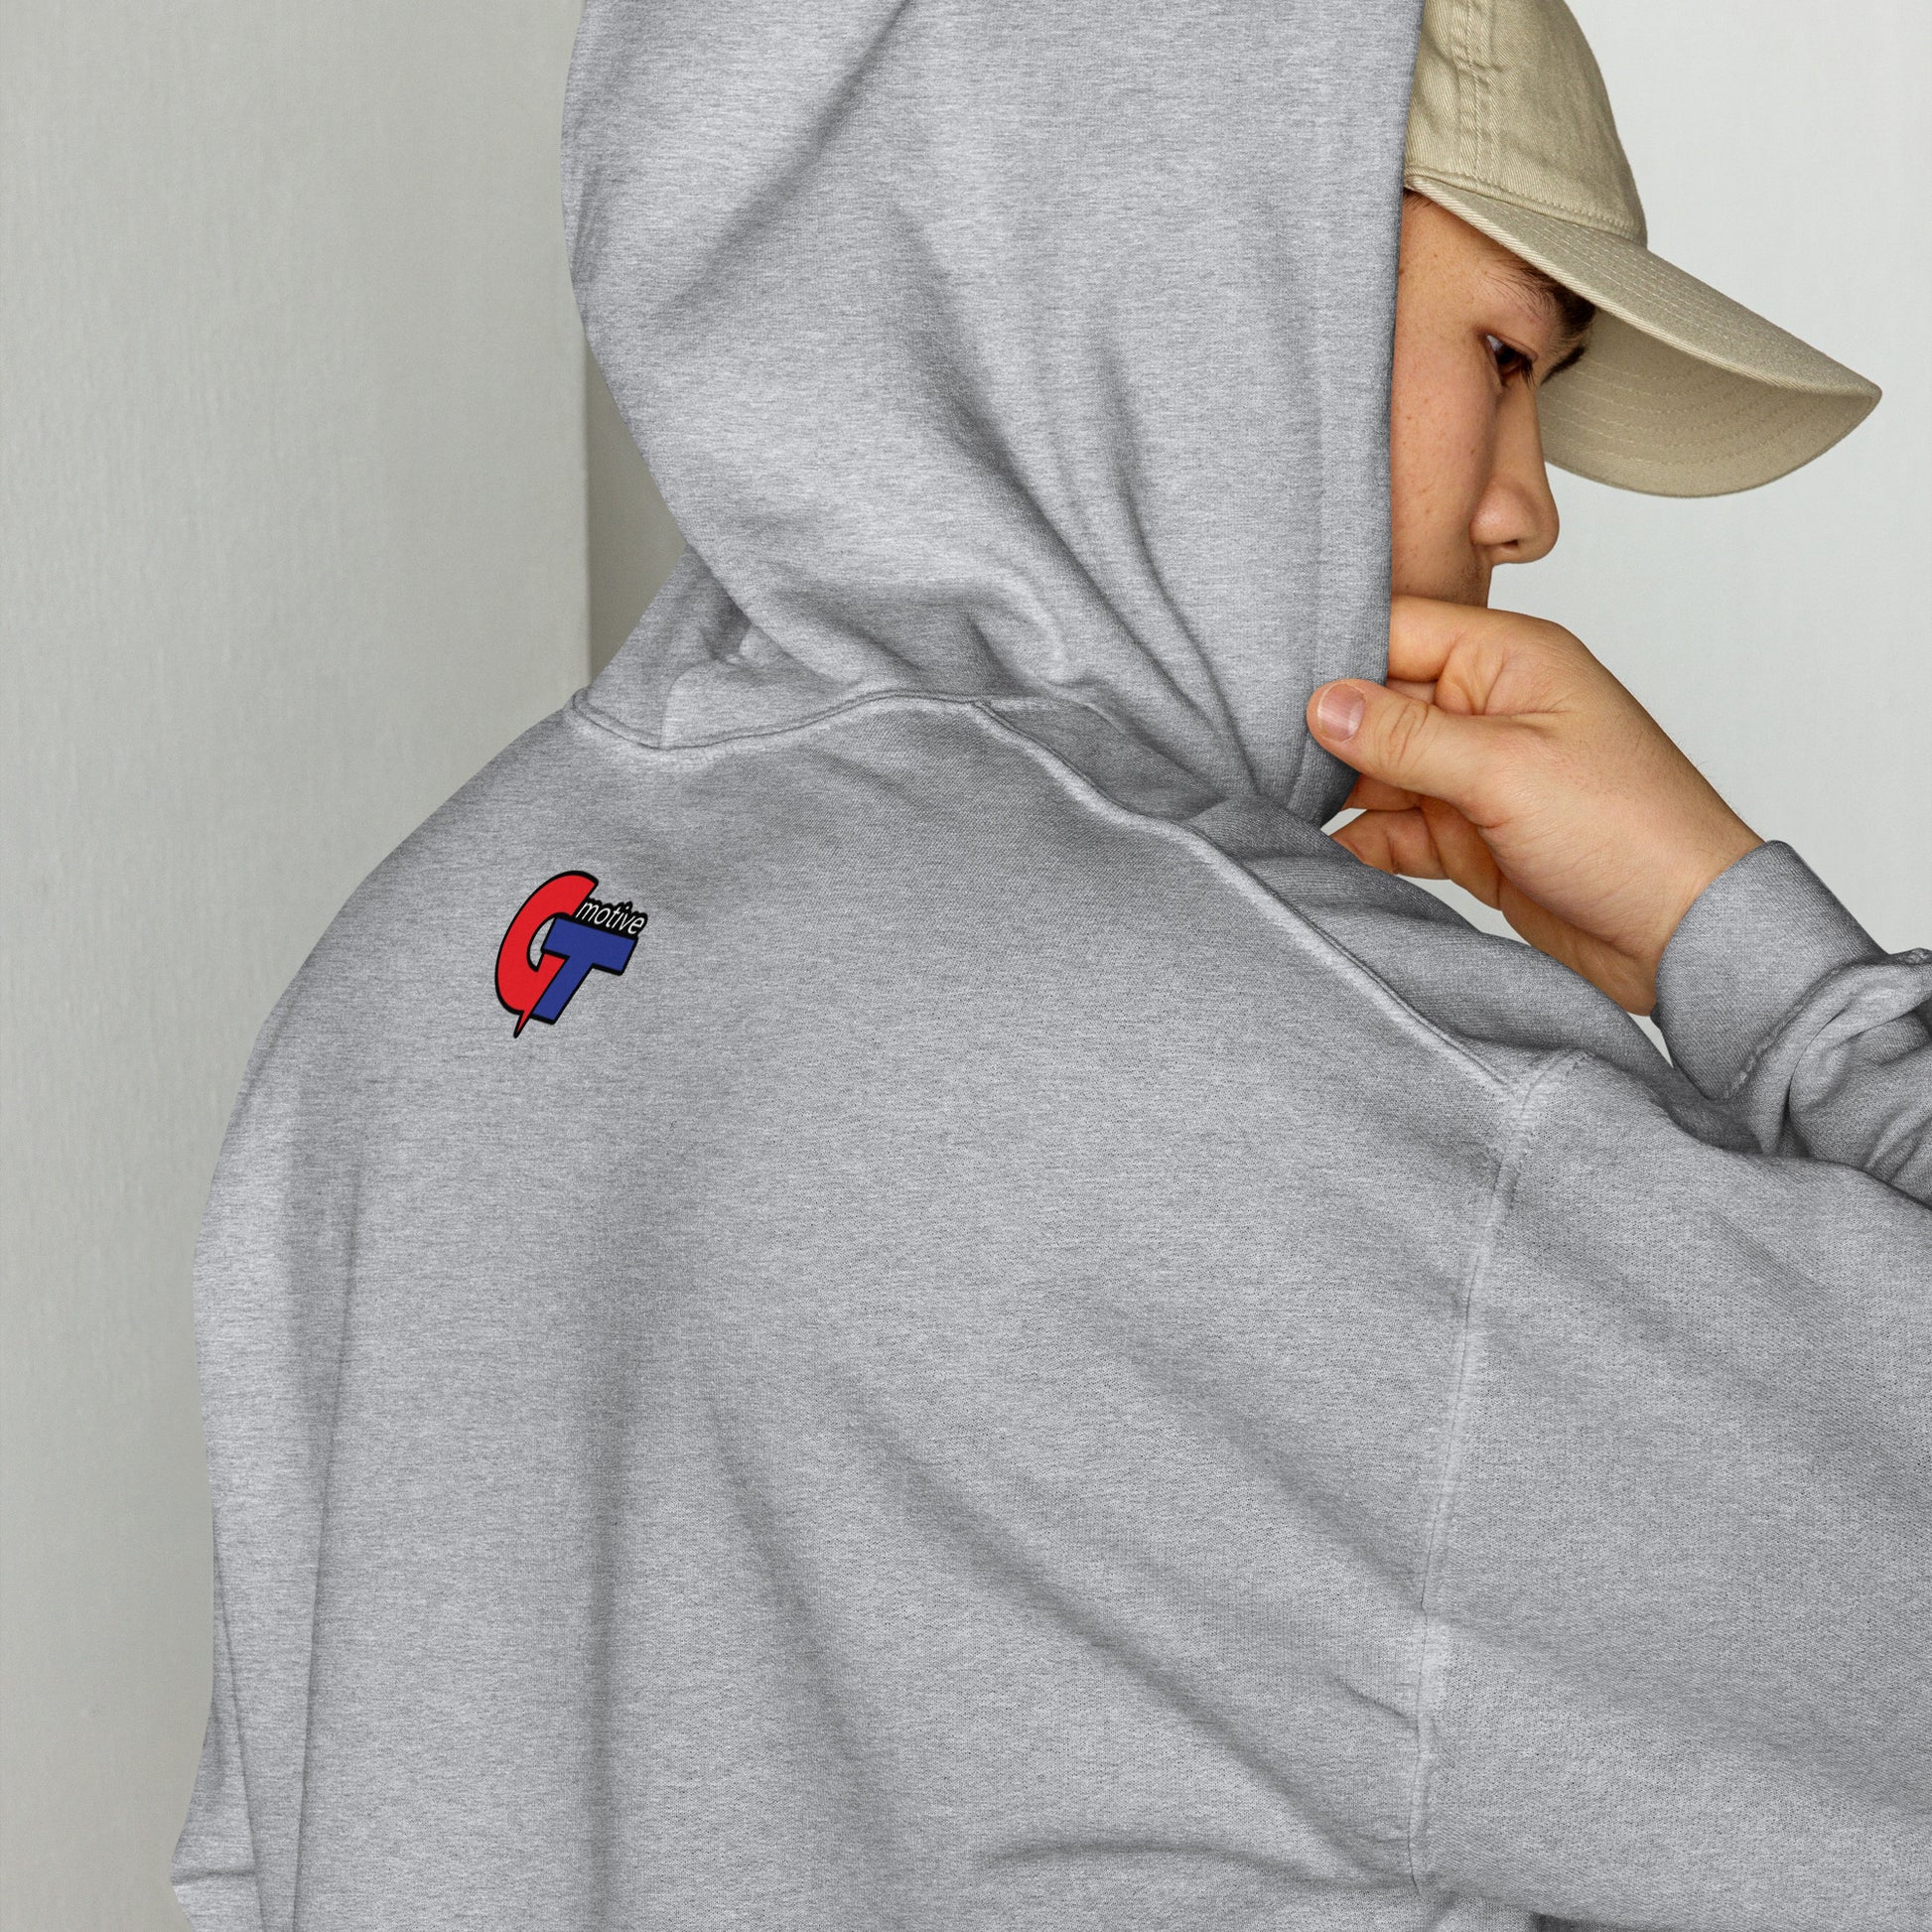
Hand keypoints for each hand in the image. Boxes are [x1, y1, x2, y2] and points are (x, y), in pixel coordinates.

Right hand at [1306, 597, 1761, 1014]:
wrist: (1681, 935)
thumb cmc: (1632, 832)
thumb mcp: (1504, 770)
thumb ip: (1405, 735)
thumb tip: (1322, 701)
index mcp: (1510, 661)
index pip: (1399, 630)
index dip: (1334, 655)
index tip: (1267, 687)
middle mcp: (1490, 708)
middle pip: (1378, 702)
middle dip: (1325, 731)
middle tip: (1258, 755)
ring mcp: (1478, 775)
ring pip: (1379, 769)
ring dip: (1336, 791)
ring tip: (1279, 807)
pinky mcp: (1470, 836)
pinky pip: (1395, 827)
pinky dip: (1361, 840)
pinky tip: (1323, 851)